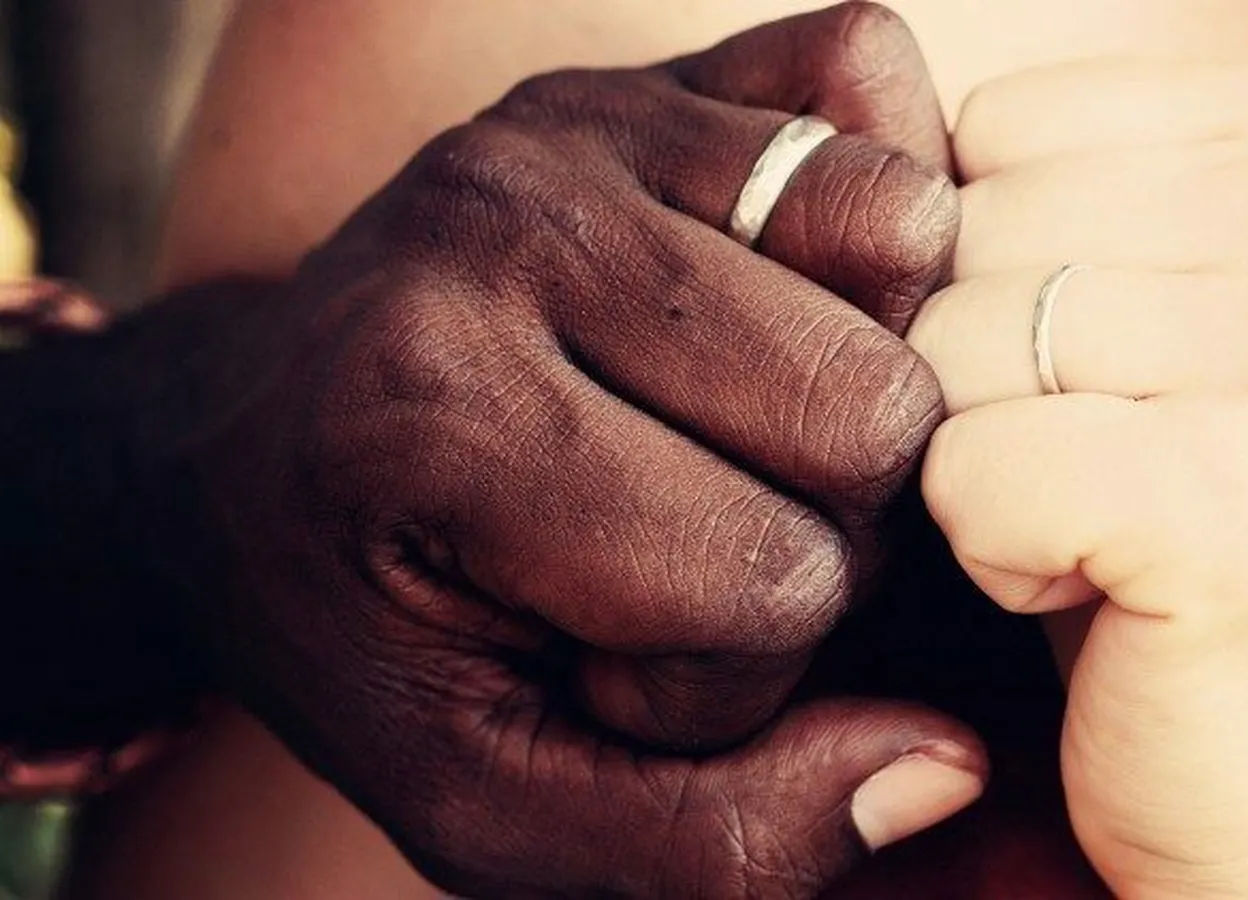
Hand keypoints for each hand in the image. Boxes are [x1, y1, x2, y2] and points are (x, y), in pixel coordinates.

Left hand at [113, 6, 983, 896]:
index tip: (612, 654)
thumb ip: (715, 842)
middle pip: (873, 406)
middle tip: (686, 540)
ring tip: (731, 427)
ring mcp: (575, 123)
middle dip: (814, 523)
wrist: (238, 453)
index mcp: (439, 421)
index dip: (729, 671)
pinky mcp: (634, 72)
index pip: (773, 580)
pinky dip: (867, 205)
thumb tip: (947, 760)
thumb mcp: (491, 804)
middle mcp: (504, 227)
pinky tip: (778, 298)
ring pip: (902, 238)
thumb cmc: (373, 631)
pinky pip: (867, 74)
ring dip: (855, 365)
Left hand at [911, 58, 1247, 895]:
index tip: (1122, 374)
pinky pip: (962, 467)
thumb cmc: (1189, 521)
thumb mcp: (1153, 301)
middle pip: (965, 226)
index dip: (1000, 272)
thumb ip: (1053, 185)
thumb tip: (868, 137)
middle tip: (1113, 466)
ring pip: (947, 344)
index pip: (1001, 125)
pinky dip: (989, 551)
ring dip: (981, 459)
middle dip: (982, 373)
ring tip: (1113, 520)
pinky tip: (1104, 587)